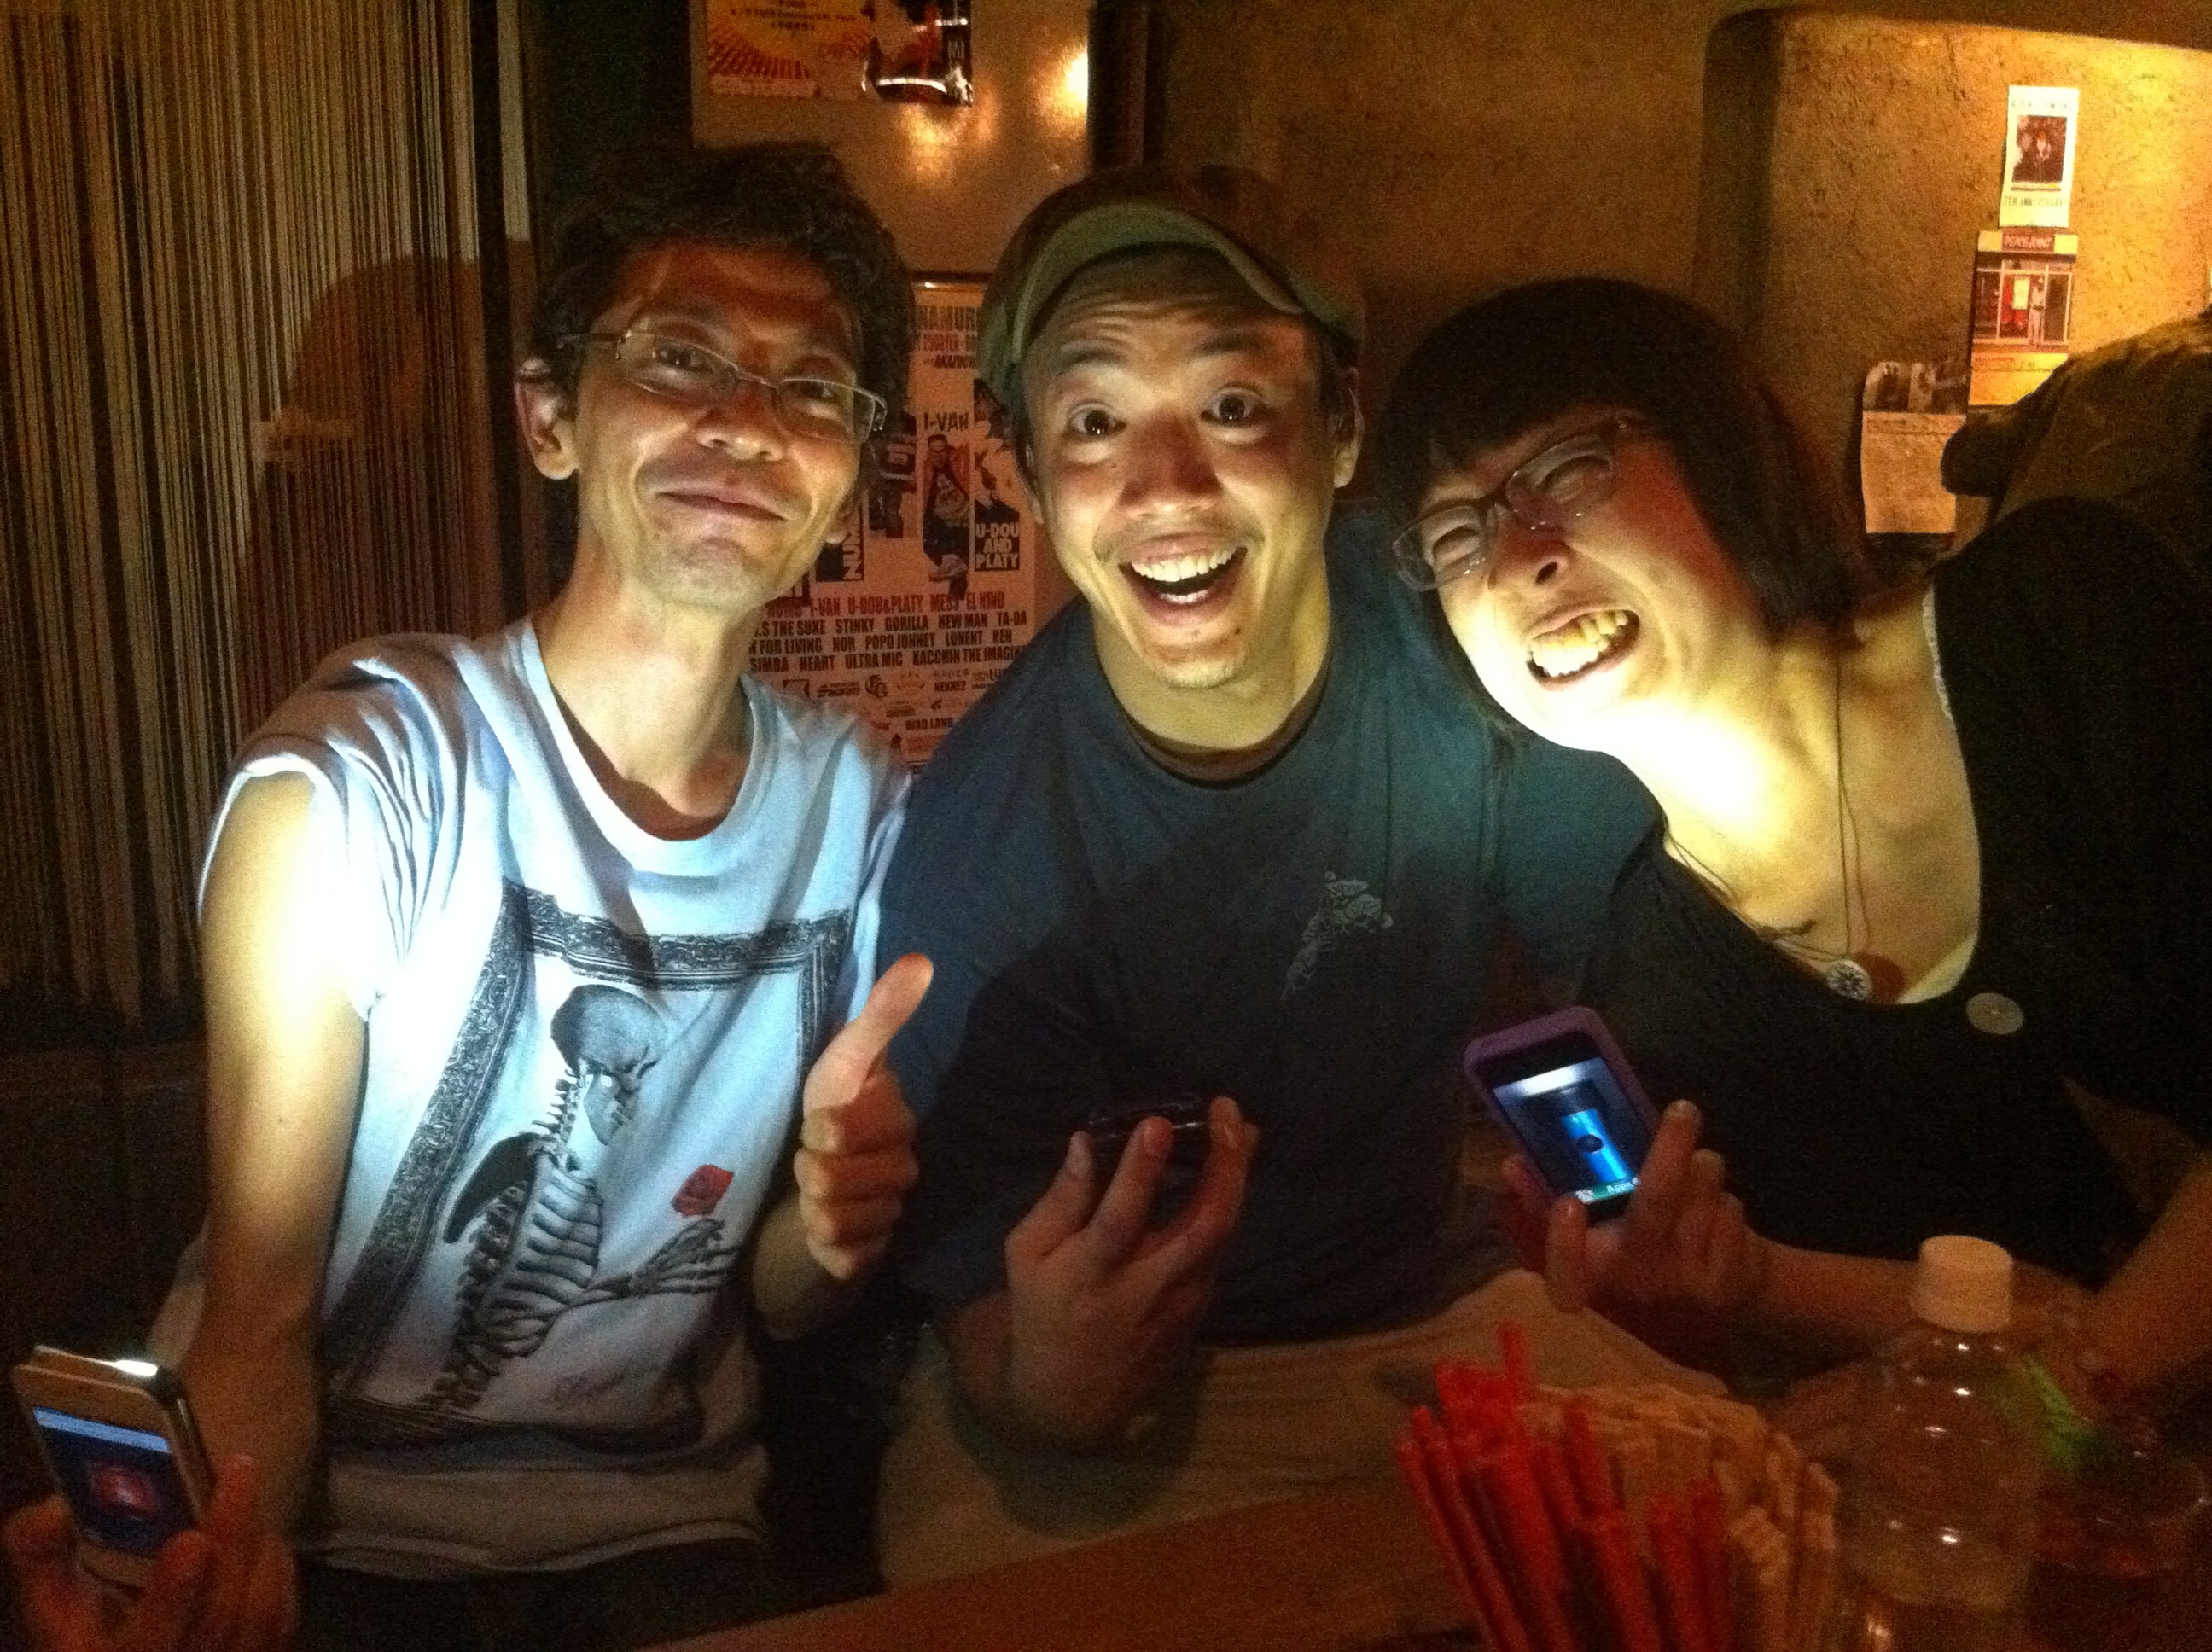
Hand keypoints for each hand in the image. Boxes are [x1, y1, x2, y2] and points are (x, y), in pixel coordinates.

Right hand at [5, 1457, 296, 1651]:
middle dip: (233, 1539)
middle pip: (221, 1615)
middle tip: (239, 1469)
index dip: (174, 1595)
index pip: (150, 1642)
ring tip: (249, 1493)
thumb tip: (53, 1510)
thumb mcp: (53, 1609)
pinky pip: (280, 1620)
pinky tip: (265, 1537)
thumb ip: (41, 1558)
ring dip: (260, 1547)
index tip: (191, 1540)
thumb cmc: (91, 1636)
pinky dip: (277, 1572)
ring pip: (261, 1614)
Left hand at [794, 952, 931, 1280]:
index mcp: (900, 1124)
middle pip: (837, 1179)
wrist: (816, 1186)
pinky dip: (825, 1245)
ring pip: (838, 1219)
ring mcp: (891, 1217)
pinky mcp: (872, 1258)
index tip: (817, 1124)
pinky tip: (826, 1232)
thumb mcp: (845, 1060)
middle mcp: (905, 1173)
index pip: (846, 1129)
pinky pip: (845, 1257)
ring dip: (813, 1205)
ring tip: (816, 1194)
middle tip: (812, 1160)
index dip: (821, 1128)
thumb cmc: (832, 1112)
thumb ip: (882, 1014)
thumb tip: (921, 960)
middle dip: (810, 1168)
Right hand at [981, 1096, 1257, 1446]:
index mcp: (1093, 1272)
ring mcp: (1183, 1300)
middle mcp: (1147, 1286)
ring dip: (1238, 1177)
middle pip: (1202, 1226)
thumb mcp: (1027, 1257)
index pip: (1121, 1219)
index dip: (1140, 1172)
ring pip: (1224, 1234)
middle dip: (1223, 1167)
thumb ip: (1060, 1201)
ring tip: (1241, 1127)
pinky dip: (1230, 1203)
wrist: (1073, 1397)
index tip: (1157, 1123)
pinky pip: (1221, 1246)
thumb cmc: (1042, 1311)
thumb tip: (1084, 1141)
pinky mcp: (1200, 1307)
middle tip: (1227, 1113)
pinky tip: (1231, 1167)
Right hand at [1505, 1099, 1770, 1317]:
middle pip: (1652, 1209)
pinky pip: (1728, 1212)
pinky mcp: (1728, 1278)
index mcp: (1596, 1270)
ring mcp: (1685, 1282)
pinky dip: (1724, 1198)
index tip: (1567, 1202)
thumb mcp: (1602, 1226)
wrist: (1726, 1291)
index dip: (1562, 1246)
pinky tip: (1717, 1209)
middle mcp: (1637, 1282)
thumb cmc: (1647, 1244)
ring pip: (1701, 1197)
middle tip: (1683, 1110)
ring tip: (1698, 1167)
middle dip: (1668, 1151)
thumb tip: (1510, 1164)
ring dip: (1704, 1170)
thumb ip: (1553, 1196)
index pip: (1567, 1279)